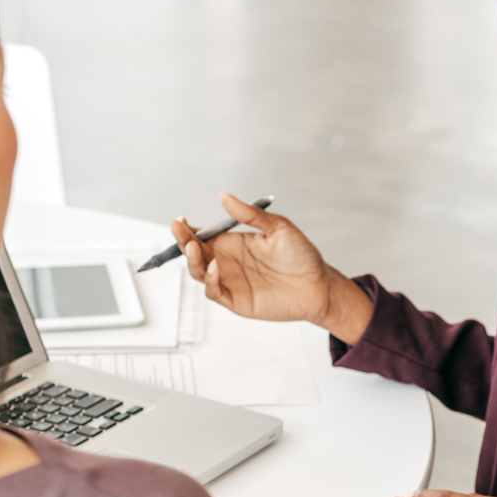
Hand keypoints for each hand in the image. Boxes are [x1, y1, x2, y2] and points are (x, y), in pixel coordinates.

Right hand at [172, 194, 372, 342]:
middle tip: (178, 229)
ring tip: (192, 247)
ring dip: (191, 260)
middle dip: (182, 241)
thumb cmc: (301, 256)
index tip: (180, 220)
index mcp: (233, 243)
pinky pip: (214, 291)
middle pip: (194, 253)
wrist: (319, 285)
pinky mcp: (236, 301)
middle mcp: (227, 262)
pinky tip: (215, 266)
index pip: (202, 236)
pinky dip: (210, 280)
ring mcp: (230, 282)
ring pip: (199, 272)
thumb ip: (249, 214)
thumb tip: (223, 196)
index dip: (187, 230)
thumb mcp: (277, 227)